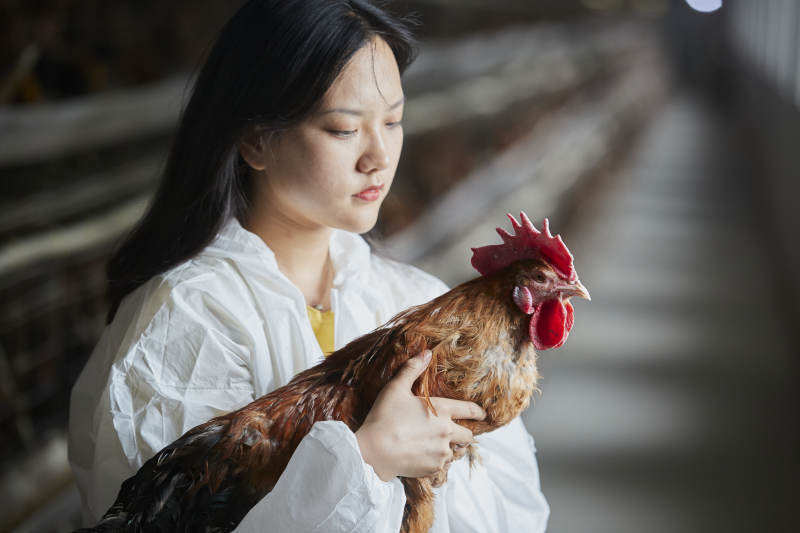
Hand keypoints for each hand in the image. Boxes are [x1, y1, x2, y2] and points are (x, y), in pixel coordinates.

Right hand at [355, 350, 485, 480]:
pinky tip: (423, 456)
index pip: (469, 410)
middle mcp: (447, 432)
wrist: (373, 451)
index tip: (482, 413)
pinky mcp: (434, 469)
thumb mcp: (396, 388)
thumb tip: (426, 352)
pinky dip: (437, 461)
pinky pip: (442, 465)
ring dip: (449, 448)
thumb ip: (412, 369)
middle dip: (465, 433)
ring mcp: (442, 453)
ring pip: (455, 452)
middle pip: (468, 436)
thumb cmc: (384, 417)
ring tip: (435, 445)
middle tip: (456, 433)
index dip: (478, 412)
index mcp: (441, 410)